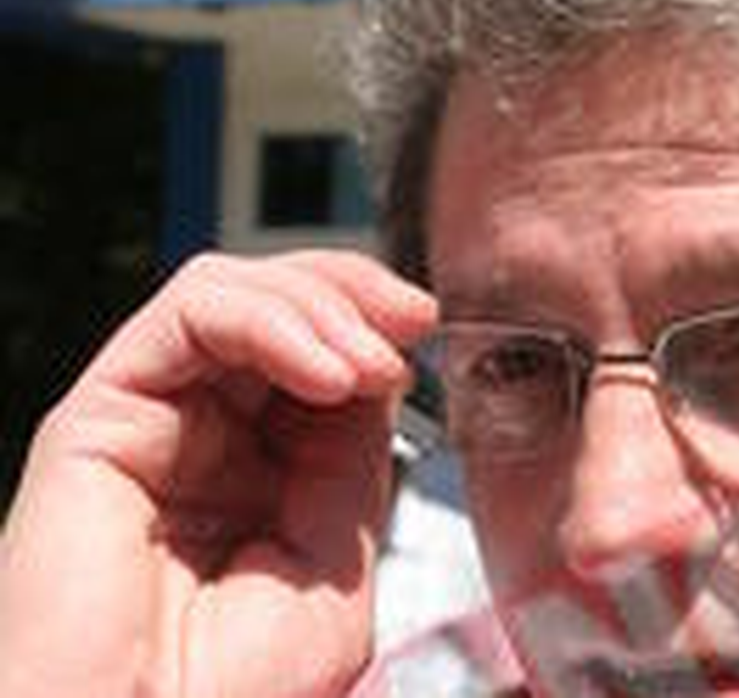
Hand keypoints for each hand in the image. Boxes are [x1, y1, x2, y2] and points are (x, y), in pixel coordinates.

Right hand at [0, 251, 435, 696]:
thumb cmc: (236, 695)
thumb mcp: (336, 567)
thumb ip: (352, 464)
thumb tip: (377, 371)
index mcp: (256, 473)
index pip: (316, 353)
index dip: (373, 326)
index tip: (428, 333)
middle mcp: (200, 436)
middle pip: (276, 304)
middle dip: (354, 294)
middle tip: (414, 320)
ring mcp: (150, 421)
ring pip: (231, 292)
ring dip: (320, 305)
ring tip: (372, 361)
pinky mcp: (99, 416)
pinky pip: (187, 315)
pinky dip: (269, 321)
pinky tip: (328, 372)